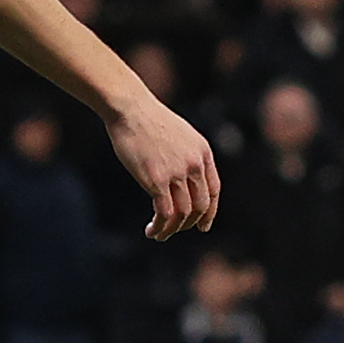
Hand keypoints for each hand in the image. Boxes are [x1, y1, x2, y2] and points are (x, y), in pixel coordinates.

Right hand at [104, 96, 219, 241]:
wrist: (130, 108)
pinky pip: (165, 213)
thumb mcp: (179, 135)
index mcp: (203, 152)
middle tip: (176, 230)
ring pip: (183, 214)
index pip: (213, 191)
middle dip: (189, 224)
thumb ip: (187, 156)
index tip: (202, 226)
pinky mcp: (157, 180)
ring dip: (172, 230)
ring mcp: (176, 172)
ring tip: (159, 235)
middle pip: (200, 206)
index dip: (210, 213)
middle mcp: (194, 164)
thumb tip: (184, 179)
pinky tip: (151, 230)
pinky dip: (160, 227)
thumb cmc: (149, 120)